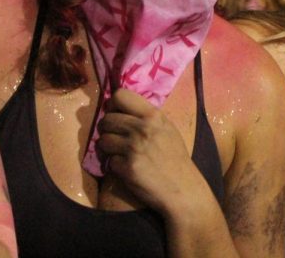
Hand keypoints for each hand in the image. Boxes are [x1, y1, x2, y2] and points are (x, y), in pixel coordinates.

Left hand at [97, 89, 200, 215]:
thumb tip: (121, 110)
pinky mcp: (126, 167)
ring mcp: (133, 148)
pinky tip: (126, 168)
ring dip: (108, 148)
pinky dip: (114, 165)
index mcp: (154, 116)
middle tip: (117, 137)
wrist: (182, 187)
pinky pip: (108, 161)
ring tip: (120, 153)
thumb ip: (146, 118)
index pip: (120, 96)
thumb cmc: (175, 157)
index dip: (114, 105)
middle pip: (106, 119)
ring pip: (102, 140)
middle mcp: (142, 128)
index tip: (118, 115)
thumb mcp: (167, 129)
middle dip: (107, 129)